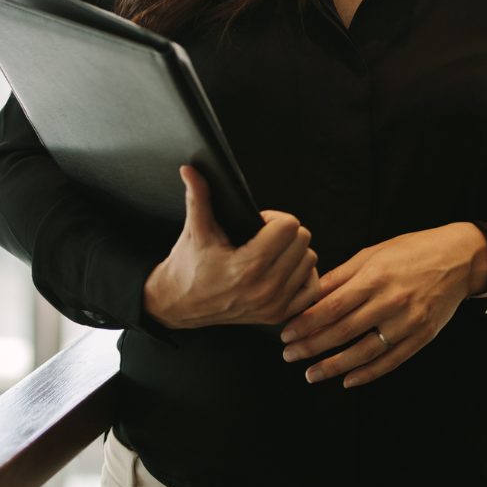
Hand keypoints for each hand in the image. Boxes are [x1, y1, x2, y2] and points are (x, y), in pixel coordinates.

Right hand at [143, 166, 321, 328]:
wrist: (176, 305)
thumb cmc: (187, 267)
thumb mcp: (195, 230)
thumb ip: (198, 197)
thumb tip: (191, 170)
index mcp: (247, 266)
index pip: (290, 227)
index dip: (275, 219)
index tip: (259, 224)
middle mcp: (264, 288)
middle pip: (303, 241)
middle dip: (285, 233)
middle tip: (264, 238)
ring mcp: (272, 305)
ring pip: (310, 261)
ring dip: (294, 253)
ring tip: (270, 253)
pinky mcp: (276, 316)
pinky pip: (311, 288)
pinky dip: (302, 276)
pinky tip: (283, 269)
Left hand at [280, 222, 486, 386]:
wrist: (460, 258)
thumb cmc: (414, 250)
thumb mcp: (374, 253)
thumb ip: (341, 275)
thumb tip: (309, 293)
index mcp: (375, 277)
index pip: (331, 307)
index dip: (305, 323)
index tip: (286, 334)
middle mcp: (390, 301)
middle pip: (342, 331)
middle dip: (311, 347)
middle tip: (289, 356)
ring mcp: (408, 321)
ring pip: (364, 352)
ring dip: (334, 366)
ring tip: (311, 374)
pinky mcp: (422, 335)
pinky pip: (391, 361)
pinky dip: (368, 374)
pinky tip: (348, 380)